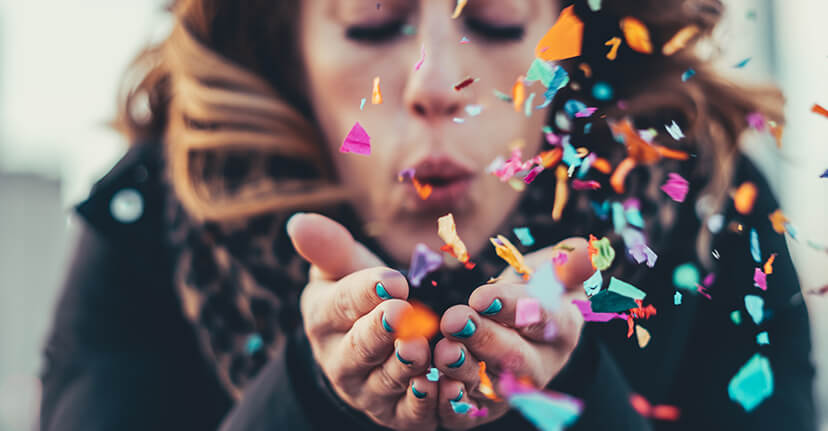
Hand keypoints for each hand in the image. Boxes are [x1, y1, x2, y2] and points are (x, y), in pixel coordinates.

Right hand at [288, 213, 437, 430]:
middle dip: (380, 331)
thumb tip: (299, 221)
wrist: (371, 348)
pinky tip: (441, 385)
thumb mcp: (344, 269)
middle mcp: (340, 360)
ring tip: (421, 349)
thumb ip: (329, 247)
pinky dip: (424, 404)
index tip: (392, 279)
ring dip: (404, 367)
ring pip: (385, 381)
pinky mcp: (395, 415)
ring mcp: (367, 391)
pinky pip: (409, 414)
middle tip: (403, 313)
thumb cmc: (360, 297)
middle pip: (359, 347)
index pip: (341, 303)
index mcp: (324, 318)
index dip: (366, 292)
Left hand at [433, 238, 593, 429]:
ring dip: (465, 369)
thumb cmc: (535, 289)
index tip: (481, 297)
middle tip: (455, 319)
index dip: (514, 308)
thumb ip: (568, 263)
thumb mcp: (553, 270)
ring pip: (492, 386)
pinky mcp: (486, 407)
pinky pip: (471, 411)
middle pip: (517, 357)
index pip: (545, 318)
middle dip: (485, 339)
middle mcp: (542, 364)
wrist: (515, 322)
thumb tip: (589, 253)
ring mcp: (515, 389)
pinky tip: (435, 385)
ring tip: (444, 350)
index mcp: (562, 328)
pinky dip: (454, 403)